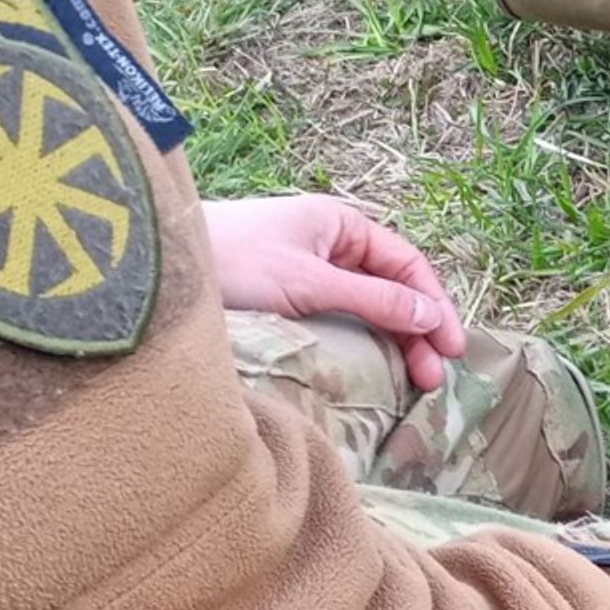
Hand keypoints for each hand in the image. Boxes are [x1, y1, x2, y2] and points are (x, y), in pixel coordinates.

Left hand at [202, 194, 468, 389]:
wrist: (158, 268)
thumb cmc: (232, 262)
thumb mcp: (310, 282)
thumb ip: (373, 299)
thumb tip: (429, 317)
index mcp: (341, 225)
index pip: (407, 265)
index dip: (434, 306)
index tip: (451, 349)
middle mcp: (329, 245)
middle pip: (391, 289)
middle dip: (417, 332)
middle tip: (432, 379)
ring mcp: (307, 272)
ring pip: (367, 309)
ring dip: (392, 344)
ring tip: (410, 384)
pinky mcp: (285, 300)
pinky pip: (338, 321)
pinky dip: (360, 345)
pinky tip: (371, 372)